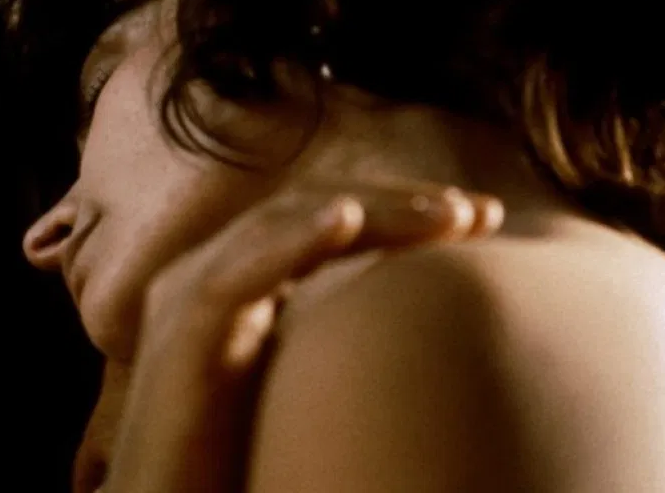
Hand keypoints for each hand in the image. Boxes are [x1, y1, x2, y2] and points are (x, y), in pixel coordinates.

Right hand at [94, 184, 502, 492]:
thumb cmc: (244, 461)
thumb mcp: (315, 383)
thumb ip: (353, 339)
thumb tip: (445, 331)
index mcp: (252, 281)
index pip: (335, 218)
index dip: (409, 211)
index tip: (486, 218)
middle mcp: (218, 275)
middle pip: (316, 207)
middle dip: (402, 203)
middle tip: (482, 212)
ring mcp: (190, 298)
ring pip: (284, 224)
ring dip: (370, 211)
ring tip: (445, 214)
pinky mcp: (177, 339)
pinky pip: (236, 277)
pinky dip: (292, 241)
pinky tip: (346, 221)